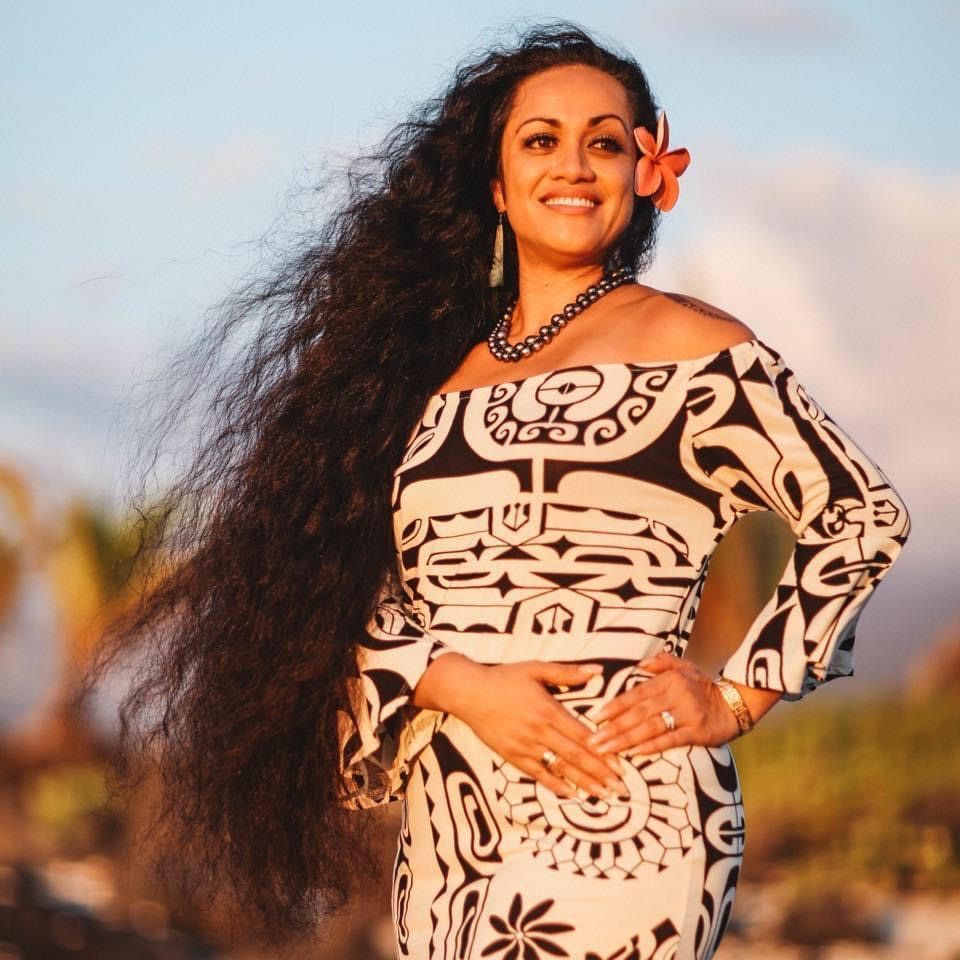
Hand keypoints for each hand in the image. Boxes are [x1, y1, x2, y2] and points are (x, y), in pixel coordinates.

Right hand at [456, 660, 629, 799]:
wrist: (469, 692)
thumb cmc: (504, 678)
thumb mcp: (536, 669)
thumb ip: (567, 672)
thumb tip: (596, 670)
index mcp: (549, 710)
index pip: (583, 736)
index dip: (603, 752)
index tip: (622, 766)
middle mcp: (539, 731)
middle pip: (576, 756)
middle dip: (601, 774)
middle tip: (622, 790)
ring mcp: (525, 746)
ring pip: (560, 769)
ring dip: (584, 784)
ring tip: (604, 796)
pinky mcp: (512, 756)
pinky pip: (538, 774)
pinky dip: (555, 786)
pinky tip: (572, 795)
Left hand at [586, 652, 740, 755]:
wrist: (735, 704)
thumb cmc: (702, 686)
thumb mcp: (684, 667)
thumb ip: (661, 661)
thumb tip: (637, 664)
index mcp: (668, 680)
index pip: (636, 694)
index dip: (615, 706)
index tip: (595, 716)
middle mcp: (676, 696)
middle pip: (639, 713)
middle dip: (613, 727)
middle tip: (593, 740)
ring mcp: (687, 715)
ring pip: (651, 728)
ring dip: (626, 739)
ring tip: (607, 749)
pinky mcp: (698, 732)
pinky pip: (671, 740)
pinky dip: (652, 746)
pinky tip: (635, 753)